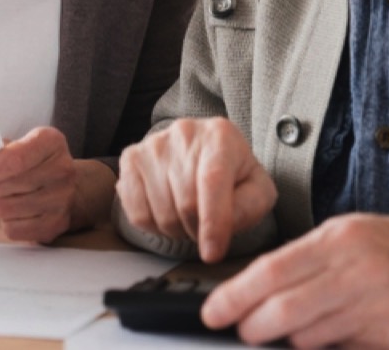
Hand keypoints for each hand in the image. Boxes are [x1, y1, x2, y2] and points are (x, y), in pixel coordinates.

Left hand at [0, 126, 112, 243]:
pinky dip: (7, 222)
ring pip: (5, 209)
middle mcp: (62, 169)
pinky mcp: (56, 224)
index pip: (13, 159)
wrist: (72, 188)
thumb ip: (0, 150)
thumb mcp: (24, 144)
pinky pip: (12, 230)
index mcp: (51, 142)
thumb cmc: (38, 164)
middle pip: (5, 185)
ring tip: (8, 197)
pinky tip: (17, 212)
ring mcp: (62, 199)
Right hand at [116, 117, 276, 261]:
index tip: (213, 253)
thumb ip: (250, 206)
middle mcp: (184, 134)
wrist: (202, 151)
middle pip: (186, 203)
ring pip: (161, 213)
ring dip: (177, 229)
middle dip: (198, 229)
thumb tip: (224, 226)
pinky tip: (166, 212)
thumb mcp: (257, 189)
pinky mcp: (131, 159)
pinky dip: (153, 226)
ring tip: (188, 216)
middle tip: (206, 227)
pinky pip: (137, 213)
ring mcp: (153, 145)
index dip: (213, 222)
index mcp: (220, 136)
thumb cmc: (232, 174)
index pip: (212, 181)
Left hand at [202, 214, 388, 348]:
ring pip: (307, 337)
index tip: (214, 311)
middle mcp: (355, 273)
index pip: (272, 271)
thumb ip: (303, 259)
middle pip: (284, 310)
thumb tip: (255, 289)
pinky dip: (324, 348)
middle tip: (243, 330)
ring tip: (291, 331)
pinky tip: (328, 337)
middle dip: (253, 326)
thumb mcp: (345, 235)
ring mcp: (374, 309)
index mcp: (337, 241)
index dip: (236, 296)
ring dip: (289, 340)